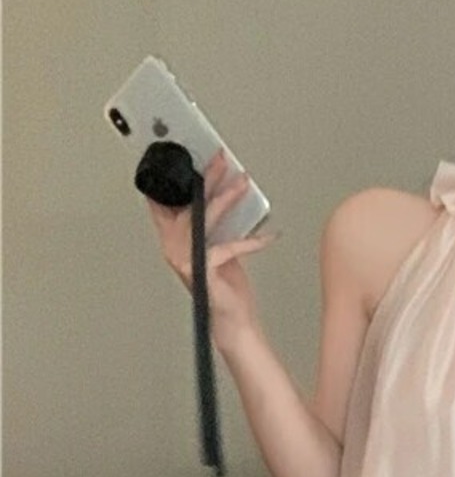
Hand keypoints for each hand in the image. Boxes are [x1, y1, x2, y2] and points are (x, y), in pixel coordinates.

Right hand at [146, 147, 277, 348]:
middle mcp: (174, 249)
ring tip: (243, 182)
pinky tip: (268, 234)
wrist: (232, 320)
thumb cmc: (225, 286)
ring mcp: (185, 260)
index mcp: (174, 241)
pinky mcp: (202, 270)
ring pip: (203, 219)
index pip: (162, 204)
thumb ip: (216, 225)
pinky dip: (251, 240)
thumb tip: (227, 195)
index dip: (170, 179)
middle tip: (220, 158)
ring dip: (226, 198)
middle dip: (205, 178)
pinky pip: (227, 246)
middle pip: (186, 204)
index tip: (183, 156)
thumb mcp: (221, 247)